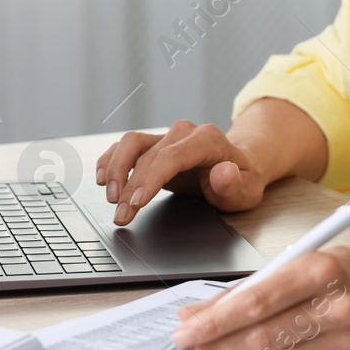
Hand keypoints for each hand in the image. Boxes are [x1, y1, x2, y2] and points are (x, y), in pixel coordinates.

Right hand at [95, 119, 266, 225]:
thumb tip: (223, 173)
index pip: (173, 156)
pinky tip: (102, 178)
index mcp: (208, 140)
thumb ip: (234, 183)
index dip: (151, 178)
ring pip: (131, 143)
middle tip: (121, 216)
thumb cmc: (241, 180)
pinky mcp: (154, 144)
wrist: (239, 165)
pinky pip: (126, 146)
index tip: (136, 201)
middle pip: (149, 156)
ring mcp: (167, 136)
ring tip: (109, 197)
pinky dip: (111, 159)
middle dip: (130, 188)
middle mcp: (184, 133)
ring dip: (115, 169)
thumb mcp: (246, 190)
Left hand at [170, 247, 349, 349]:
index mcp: (321, 269)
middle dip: (213, 347)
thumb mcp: (299, 261)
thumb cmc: (344, 272)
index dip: (215, 321)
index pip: (257, 301)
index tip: (184, 330)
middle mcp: (336, 306)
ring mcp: (344, 340)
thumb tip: (197, 313)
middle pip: (261, 336)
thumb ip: (249, 287)